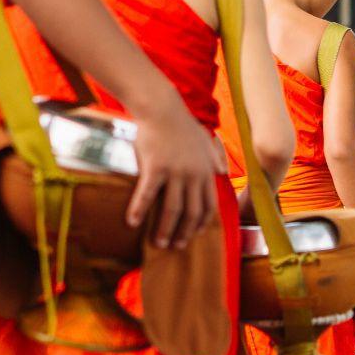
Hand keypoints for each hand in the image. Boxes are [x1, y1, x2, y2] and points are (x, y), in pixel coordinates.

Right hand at [126, 94, 225, 248]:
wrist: (161, 107)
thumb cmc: (180, 124)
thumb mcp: (204, 141)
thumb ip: (213, 158)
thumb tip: (222, 170)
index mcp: (205, 172)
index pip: (208, 206)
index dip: (201, 224)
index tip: (194, 235)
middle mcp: (193, 175)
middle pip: (191, 213)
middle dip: (184, 233)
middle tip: (176, 247)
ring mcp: (175, 173)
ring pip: (172, 210)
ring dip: (165, 230)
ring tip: (158, 243)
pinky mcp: (155, 168)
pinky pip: (147, 195)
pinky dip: (140, 210)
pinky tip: (132, 222)